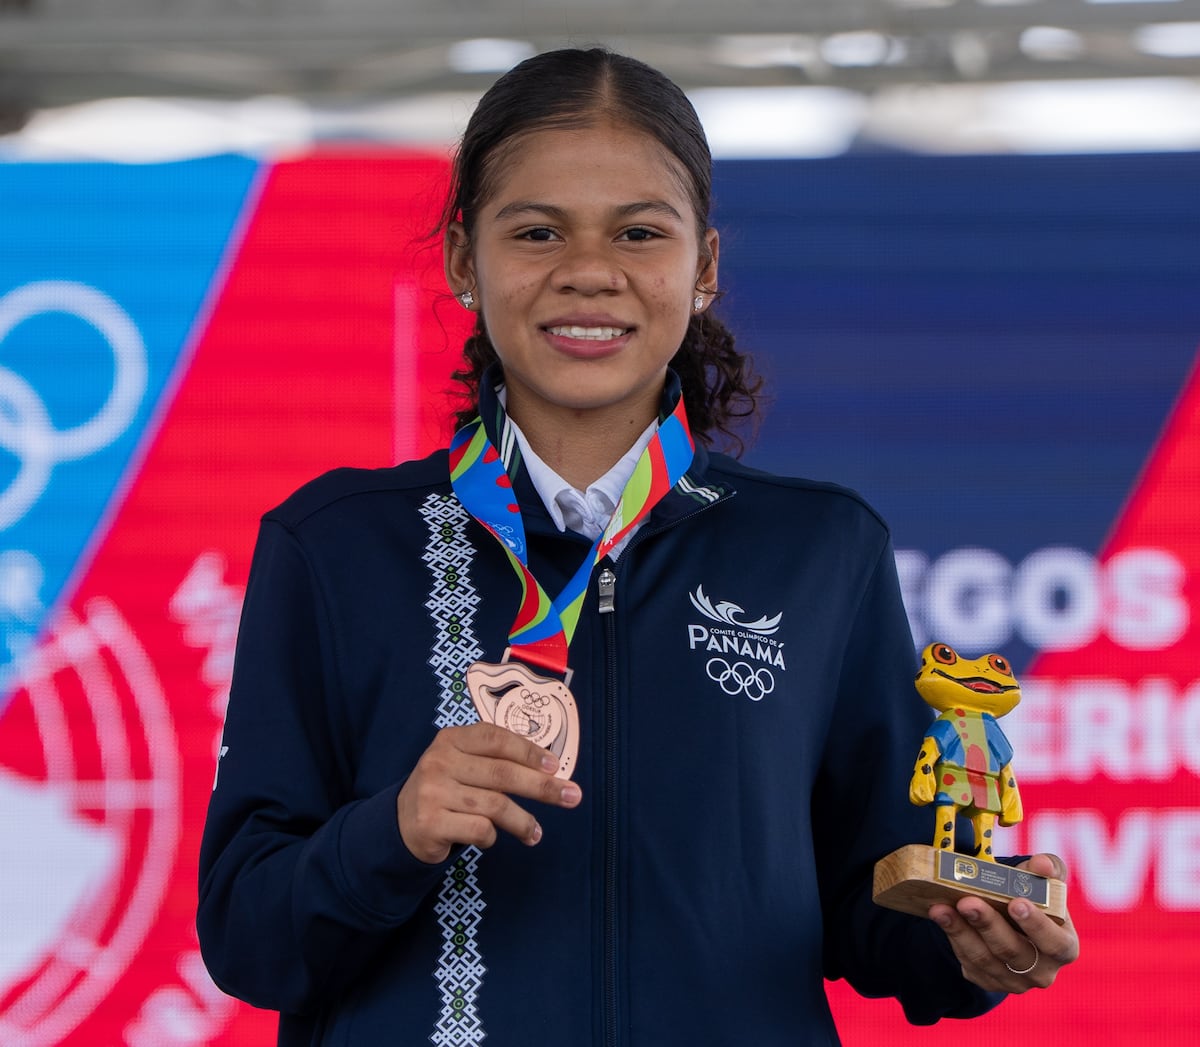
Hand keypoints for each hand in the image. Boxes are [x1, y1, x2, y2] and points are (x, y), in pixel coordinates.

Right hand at [397, 722, 582, 863]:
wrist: (402, 823)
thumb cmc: (448, 789)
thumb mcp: (464, 764)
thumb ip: (497, 760)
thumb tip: (550, 770)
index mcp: (451, 739)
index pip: (496, 738)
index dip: (529, 751)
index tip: (556, 766)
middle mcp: (439, 761)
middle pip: (502, 773)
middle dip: (542, 786)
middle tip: (572, 797)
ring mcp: (432, 792)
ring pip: (495, 805)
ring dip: (523, 821)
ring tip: (536, 834)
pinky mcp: (430, 823)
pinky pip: (479, 829)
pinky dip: (492, 837)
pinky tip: (490, 838)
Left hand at [928, 853, 1079, 992]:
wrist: (1009, 920)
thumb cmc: (1031, 897)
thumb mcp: (1042, 881)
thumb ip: (1047, 868)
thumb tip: (1041, 864)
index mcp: (1064, 947)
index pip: (1055, 942)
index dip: (1037, 924)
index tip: (1016, 902)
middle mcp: (1042, 970)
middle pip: (1013, 951)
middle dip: (988, 924)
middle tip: (967, 901)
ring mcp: (1015, 981)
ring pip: (985, 959)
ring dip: (960, 931)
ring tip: (941, 908)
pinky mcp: (988, 981)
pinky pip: (969, 963)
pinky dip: (953, 938)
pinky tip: (941, 918)